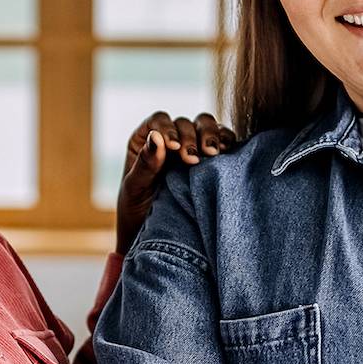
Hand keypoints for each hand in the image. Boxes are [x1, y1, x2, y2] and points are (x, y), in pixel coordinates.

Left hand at [115, 110, 236, 253]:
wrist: (157, 242)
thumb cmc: (137, 214)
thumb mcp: (134, 190)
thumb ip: (145, 165)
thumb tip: (156, 138)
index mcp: (146, 142)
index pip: (159, 121)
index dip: (167, 128)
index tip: (173, 147)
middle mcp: (170, 141)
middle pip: (185, 123)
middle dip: (192, 136)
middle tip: (193, 158)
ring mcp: (193, 150)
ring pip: (206, 127)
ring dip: (212, 135)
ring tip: (214, 153)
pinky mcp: (212, 163)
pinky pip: (224, 143)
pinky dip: (228, 143)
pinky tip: (228, 153)